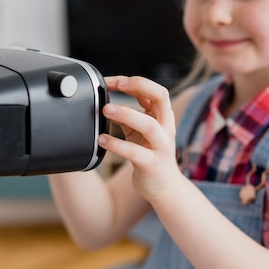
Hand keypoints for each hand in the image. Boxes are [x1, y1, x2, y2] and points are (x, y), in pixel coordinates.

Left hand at [99, 76, 182, 200]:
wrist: (164, 187)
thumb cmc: (150, 155)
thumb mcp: (141, 132)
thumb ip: (130, 115)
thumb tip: (110, 98)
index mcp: (163, 117)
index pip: (155, 91)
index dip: (135, 82)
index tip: (113, 80)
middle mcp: (166, 128)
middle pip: (161, 98)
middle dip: (139, 87)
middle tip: (115, 85)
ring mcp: (161, 146)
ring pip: (148, 125)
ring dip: (126, 114)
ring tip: (105, 110)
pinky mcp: (152, 164)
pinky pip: (134, 152)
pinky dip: (116, 144)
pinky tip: (102, 139)